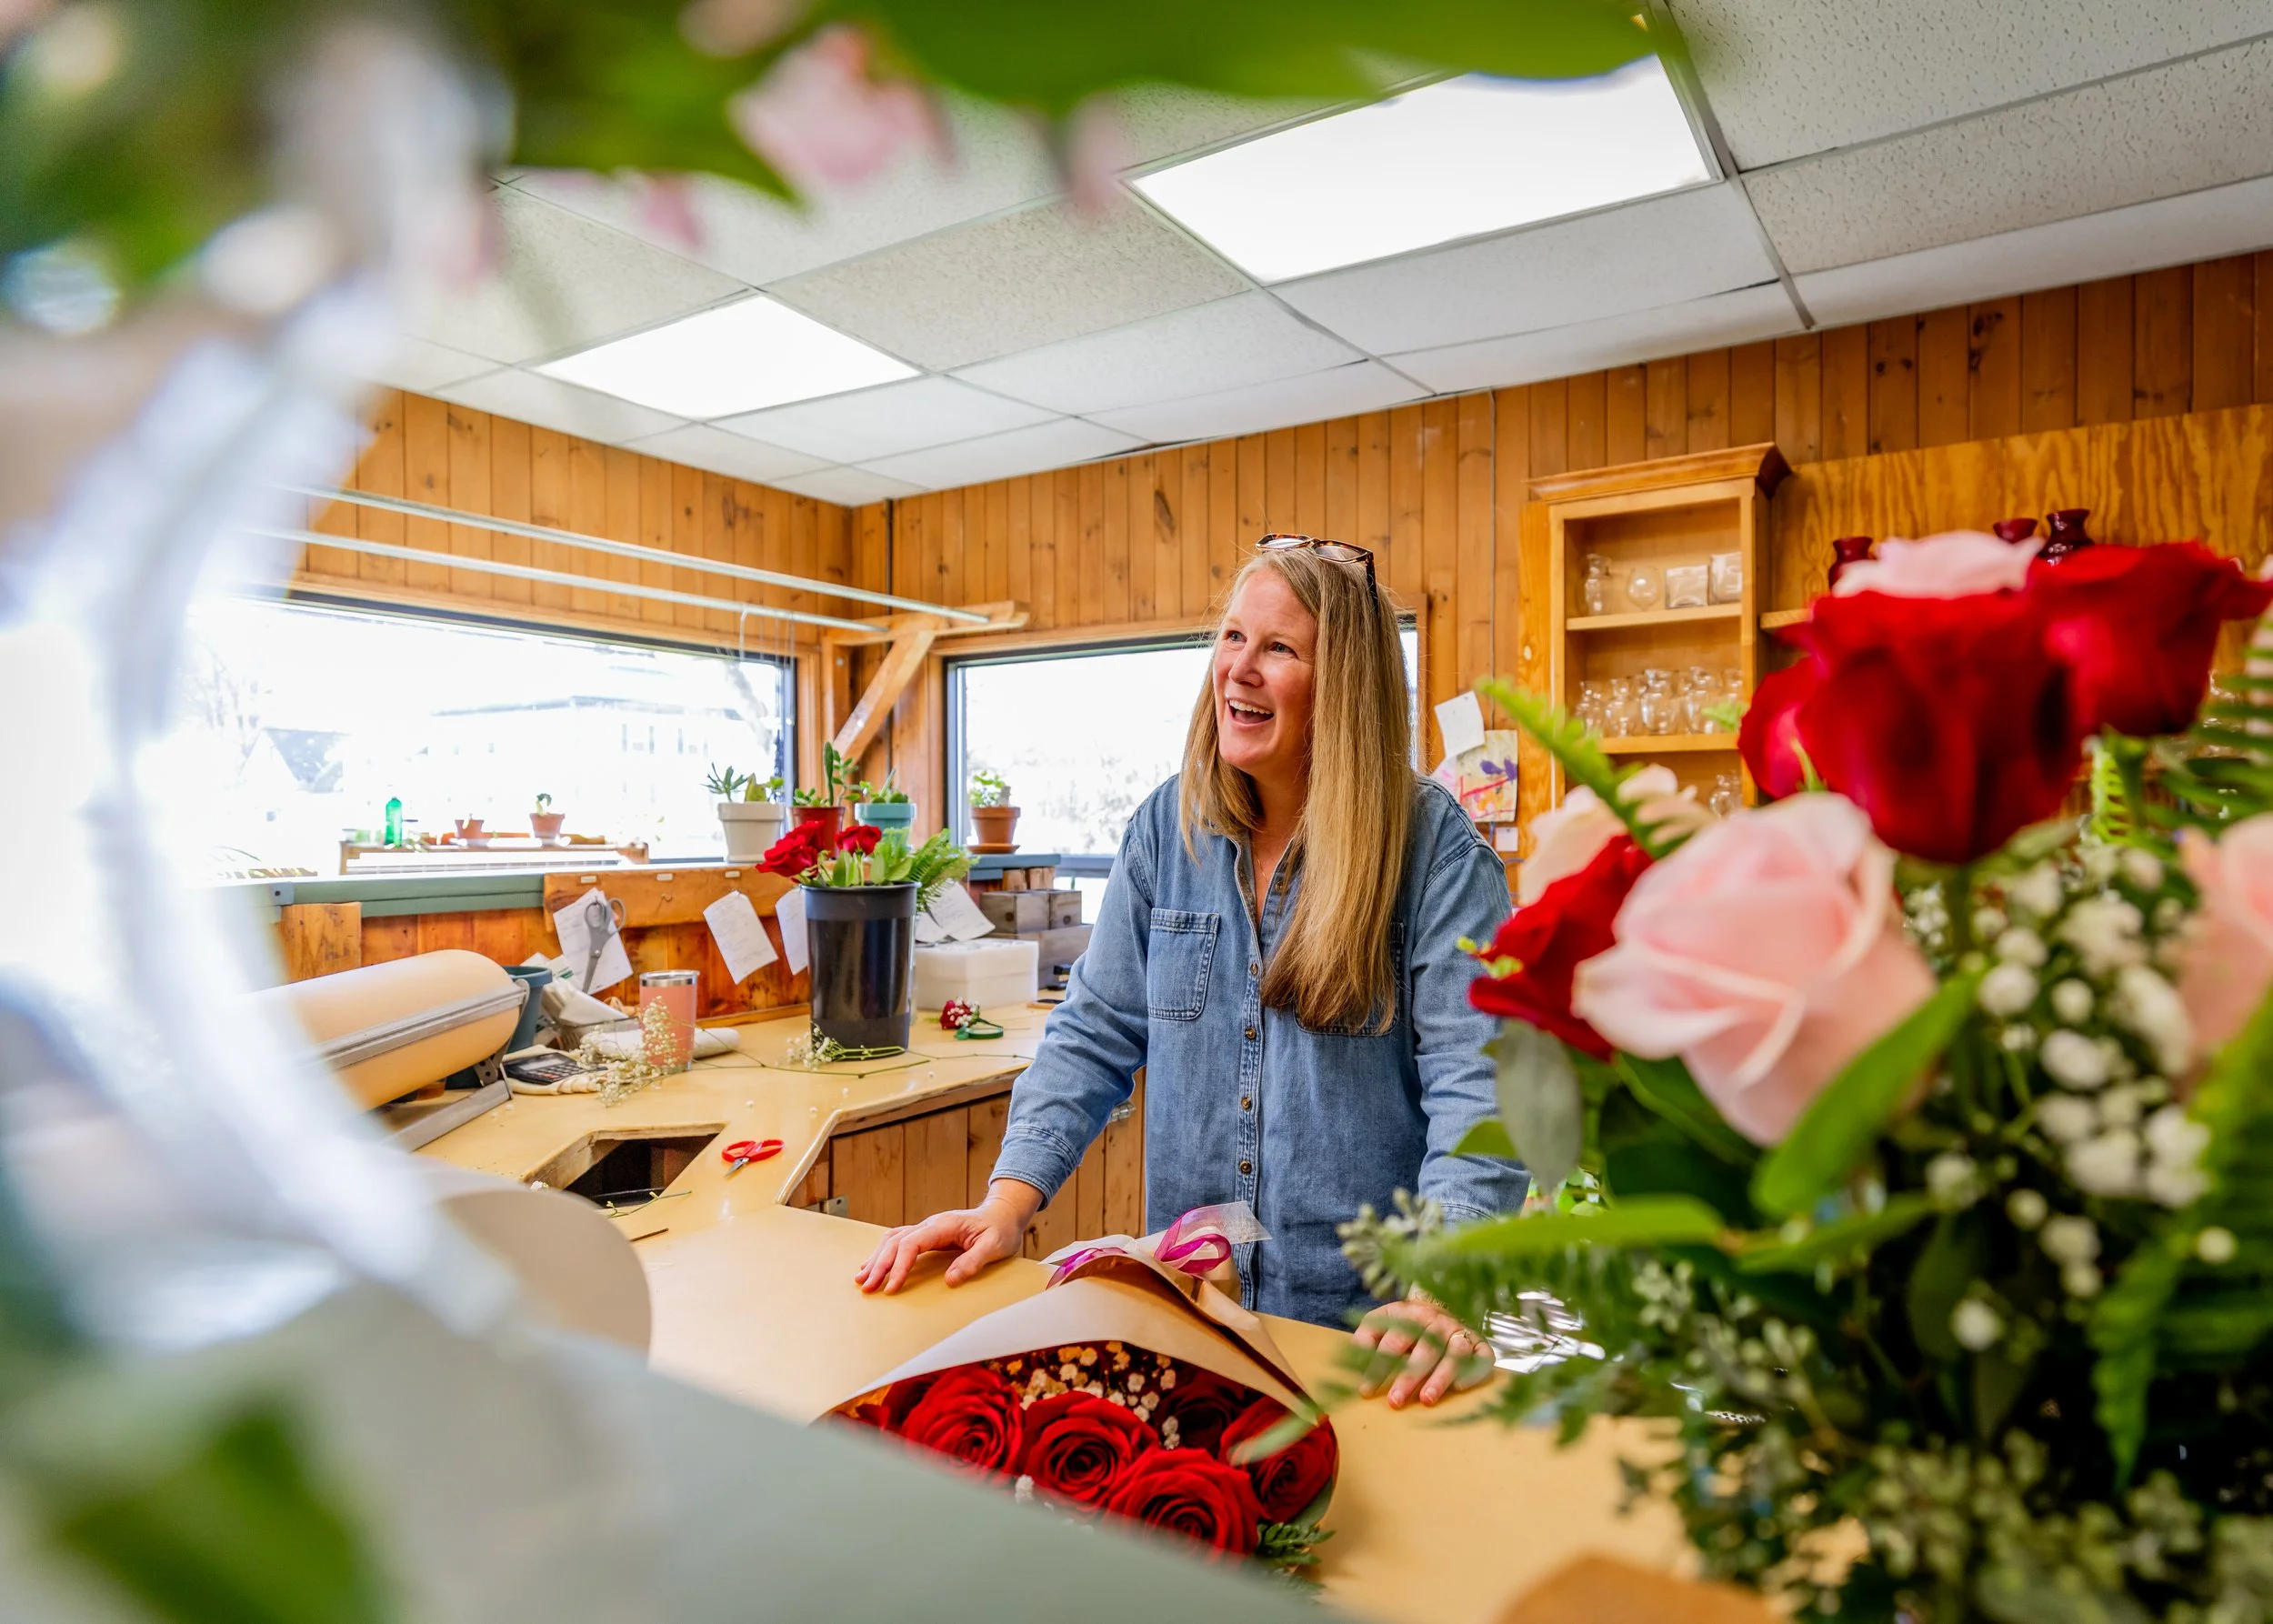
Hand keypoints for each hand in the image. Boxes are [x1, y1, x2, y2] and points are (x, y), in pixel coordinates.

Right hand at [854, 1181, 1039, 1294]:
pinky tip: (874, 1265)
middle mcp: (930, 1224)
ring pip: (893, 1240)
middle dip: (880, 1265)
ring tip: (862, 1279)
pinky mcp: (927, 1235)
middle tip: (868, 1288)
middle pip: (896, 1242)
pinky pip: (899, 1242)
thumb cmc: (1000, 1230)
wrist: (1003, 1215)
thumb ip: (973, 1261)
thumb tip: (950, 1280)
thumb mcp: (994, 1246)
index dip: (899, 1266)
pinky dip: (883, 1253)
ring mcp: (927, 1228)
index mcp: (944, 1225)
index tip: (892, 1288)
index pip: (912, 1244)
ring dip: (876, 1258)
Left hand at [1353, 1292, 1493, 1408]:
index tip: (1366, 1391)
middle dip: (1409, 1376)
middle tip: (1395, 1402)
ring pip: (1454, 1353)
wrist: (1439, 1306)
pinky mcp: (1480, 1343)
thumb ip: (1366, 1336)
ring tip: (1427, 1400)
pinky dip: (1474, 1371)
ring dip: (1441, 1377)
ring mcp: (1461, 1331)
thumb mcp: (1382, 1320)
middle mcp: (1438, 1322)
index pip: (1393, 1341)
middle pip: (1424, 1349)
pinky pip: (1482, 1357)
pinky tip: (1460, 1387)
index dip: (1378, 1366)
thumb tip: (1353, 1355)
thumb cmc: (1405, 1323)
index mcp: (1410, 1314)